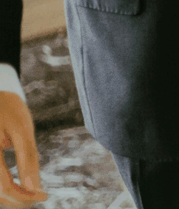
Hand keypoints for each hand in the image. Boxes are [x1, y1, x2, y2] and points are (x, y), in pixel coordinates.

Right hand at [0, 93, 45, 207]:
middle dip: (20, 199)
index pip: (4, 185)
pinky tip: (21, 185)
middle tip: (41, 196)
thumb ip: (27, 158)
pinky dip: (5, 187)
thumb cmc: (8, 110)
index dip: (25, 196)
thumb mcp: (22, 130)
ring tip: (33, 192)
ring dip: (12, 197)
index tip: (45, 196)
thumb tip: (35, 188)